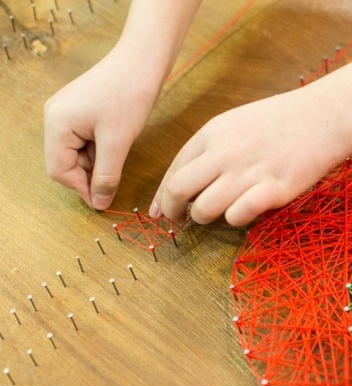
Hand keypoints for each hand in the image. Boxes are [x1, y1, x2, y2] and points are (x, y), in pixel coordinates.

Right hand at [44, 47, 161, 208]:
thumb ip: (106, 176)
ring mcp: (66, 112)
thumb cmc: (129, 95)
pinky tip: (116, 140)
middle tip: (115, 175)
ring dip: (97, 161)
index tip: (103, 201)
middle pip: (65, 162)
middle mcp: (55, 117)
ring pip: (77, 153)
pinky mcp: (79, 110)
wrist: (141, 61)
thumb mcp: (118, 142)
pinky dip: (100, 148)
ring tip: (119, 149)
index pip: (59, 171)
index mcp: (57, 124)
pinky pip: (84, 140)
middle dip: (89, 173)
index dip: (82, 189)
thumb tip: (99, 204)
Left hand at [149, 88, 347, 225]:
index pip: (173, 171)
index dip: (162, 196)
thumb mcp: (237, 123)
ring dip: (204, 218)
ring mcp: (248, 172)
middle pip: (178, 191)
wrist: (324, 116)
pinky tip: (244, 212)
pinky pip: (238, 216)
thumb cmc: (282, 121)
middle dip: (172, 211)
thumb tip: (188, 178)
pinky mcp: (273, 190)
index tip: (160, 211)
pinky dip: (235, 219)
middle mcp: (224, 153)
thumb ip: (212, 148)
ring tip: (215, 216)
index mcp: (212, 134)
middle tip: (179, 221)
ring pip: (204, 208)